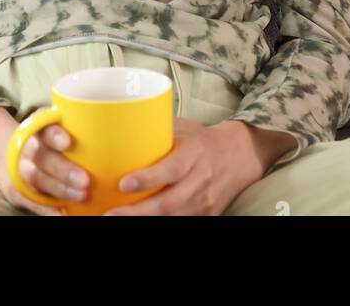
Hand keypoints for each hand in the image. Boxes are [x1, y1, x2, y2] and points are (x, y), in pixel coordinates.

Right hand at [0, 119, 88, 216]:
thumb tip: (113, 137)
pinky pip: (32, 200)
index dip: (54, 135)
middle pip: (41, 155)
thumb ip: (78, 132)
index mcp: (40, 128)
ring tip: (81, 196)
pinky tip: (63, 213)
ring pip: (36, 177)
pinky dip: (48, 209)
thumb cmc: (50, 144)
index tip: (68, 142)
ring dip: (60, 189)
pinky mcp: (19, 190)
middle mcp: (28, 146)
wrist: (15, 159)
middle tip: (85, 180)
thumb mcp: (58, 130)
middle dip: (62, 169)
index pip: (44, 127)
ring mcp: (21, 169)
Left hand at [100, 116, 257, 216]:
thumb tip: (119, 124)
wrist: (239, 157)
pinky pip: (181, 224)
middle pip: (169, 203)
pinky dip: (159, 225)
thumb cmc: (202, 140)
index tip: (123, 183)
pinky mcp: (205, 217)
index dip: (147, 178)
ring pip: (174, 218)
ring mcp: (204, 203)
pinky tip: (138, 224)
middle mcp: (200, 180)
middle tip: (110, 214)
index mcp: (194, 154)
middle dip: (137, 212)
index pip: (171, 169)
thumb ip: (156, 129)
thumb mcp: (183, 129)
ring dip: (144, 222)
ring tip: (117, 220)